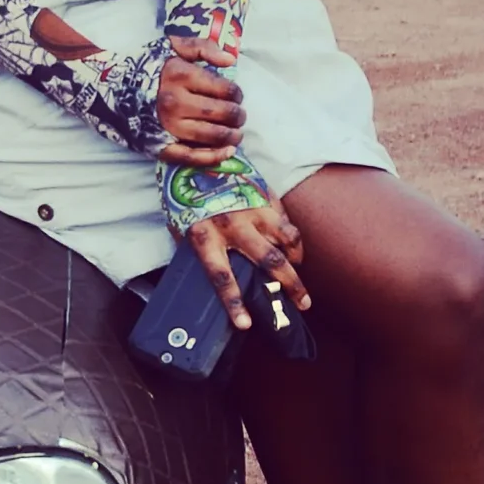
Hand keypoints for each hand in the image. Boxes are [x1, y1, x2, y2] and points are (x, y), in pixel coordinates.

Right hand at [158, 34, 245, 166]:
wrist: (107, 89)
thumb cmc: (145, 67)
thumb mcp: (172, 46)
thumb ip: (203, 47)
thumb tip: (230, 62)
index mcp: (181, 76)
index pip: (226, 90)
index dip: (237, 94)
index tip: (235, 95)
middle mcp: (176, 102)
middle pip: (224, 114)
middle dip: (238, 115)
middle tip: (238, 115)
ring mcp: (168, 126)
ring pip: (213, 136)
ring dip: (232, 136)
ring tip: (235, 133)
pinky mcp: (160, 144)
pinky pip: (192, 156)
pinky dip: (214, 157)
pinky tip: (227, 152)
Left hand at [184, 195, 308, 332]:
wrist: (195, 159)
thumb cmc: (185, 198)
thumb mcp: (180, 228)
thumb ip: (196, 252)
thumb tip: (207, 280)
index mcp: (204, 236)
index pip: (221, 277)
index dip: (233, 303)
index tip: (246, 325)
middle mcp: (231, 225)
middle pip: (269, 261)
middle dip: (290, 286)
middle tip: (302, 303)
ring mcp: (252, 209)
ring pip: (287, 241)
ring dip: (297, 260)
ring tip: (299, 271)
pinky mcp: (265, 197)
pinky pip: (287, 223)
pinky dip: (293, 239)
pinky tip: (292, 248)